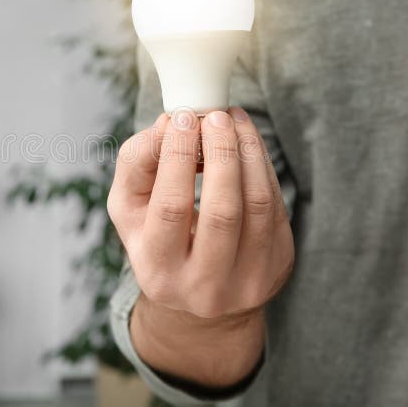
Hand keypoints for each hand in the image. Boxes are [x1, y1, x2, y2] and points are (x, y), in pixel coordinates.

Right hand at [108, 107, 293, 385]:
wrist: (198, 292)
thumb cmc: (157, 237)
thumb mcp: (129, 208)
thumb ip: (136, 164)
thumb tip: (169, 124)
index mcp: (159, 273)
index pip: (170, 208)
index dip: (178, 157)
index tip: (182, 118)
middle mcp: (204, 287)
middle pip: (222, 211)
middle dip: (221, 153)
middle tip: (214, 116)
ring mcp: (248, 281)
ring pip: (258, 205)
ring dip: (248, 152)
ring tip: (233, 120)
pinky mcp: (278, 266)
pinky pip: (276, 207)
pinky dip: (263, 166)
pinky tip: (248, 142)